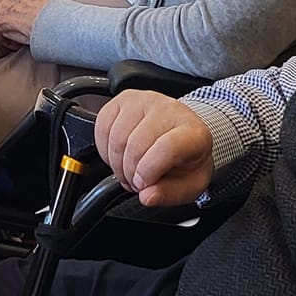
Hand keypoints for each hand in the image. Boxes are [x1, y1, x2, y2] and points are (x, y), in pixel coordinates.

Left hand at [0, 0, 51, 47]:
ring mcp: (1, 8)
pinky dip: (6, 41)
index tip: (15, 14)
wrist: (50, 20)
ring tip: (14, 35)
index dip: (9, 6)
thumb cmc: (52, 12)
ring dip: (2, 29)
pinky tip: (16, 44)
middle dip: (1, 15)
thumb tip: (30, 9)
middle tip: (10, 25)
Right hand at [93, 89, 215, 207]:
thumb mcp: (189, 185)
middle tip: (135, 183)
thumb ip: (170, 194)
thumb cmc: (186, 159)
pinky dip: (104, 148)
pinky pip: (102, 126)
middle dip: (130, 172)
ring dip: (116, 163)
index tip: (142, 185)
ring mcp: (144, 101)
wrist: (181, 133)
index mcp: (193, 133)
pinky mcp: (123, 99)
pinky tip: (117, 156)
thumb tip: (147, 196)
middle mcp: (169, 110)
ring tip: (127, 171)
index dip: (148, 171)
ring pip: (117, 136)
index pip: (166, 148)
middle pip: (137, 144)